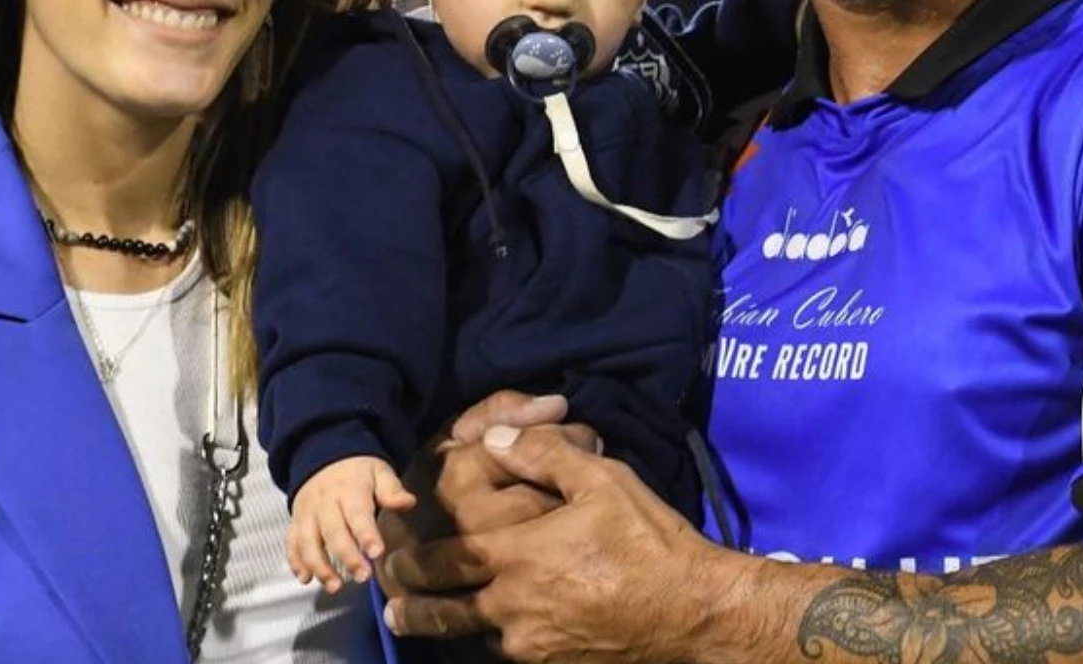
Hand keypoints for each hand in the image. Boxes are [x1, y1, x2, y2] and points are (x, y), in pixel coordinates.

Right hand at [287, 455, 416, 591]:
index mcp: (349, 490)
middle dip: (347, 557)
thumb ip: (392, 490)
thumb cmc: (357, 472)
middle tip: (363, 577)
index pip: (357, 513)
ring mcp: (308, 513)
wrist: (323, 458)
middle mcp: (325, 503)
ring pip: (308, 541)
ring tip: (334, 587)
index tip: (376, 552)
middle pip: (333, 532)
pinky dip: (295, 562)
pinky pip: (291, 543)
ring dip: (319, 566)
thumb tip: (408, 502)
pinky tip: (305, 579)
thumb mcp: (379, 472)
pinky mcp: (296, 522)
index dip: (366, 534)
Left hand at [382, 425, 719, 662]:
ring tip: (419, 623)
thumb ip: (542, 454)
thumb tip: (493, 440)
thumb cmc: (649, 540)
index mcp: (518, 556)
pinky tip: (484, 639)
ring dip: (442, 632)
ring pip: (468, 641)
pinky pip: (502, 658)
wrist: (694, 612)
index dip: (409, 560)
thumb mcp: (602, 479)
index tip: (388, 558)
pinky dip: (484, 647)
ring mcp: (532, 645)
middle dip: (409, 607)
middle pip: (441, 614)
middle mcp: (513, 608)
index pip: (443, 560)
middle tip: (390, 602)